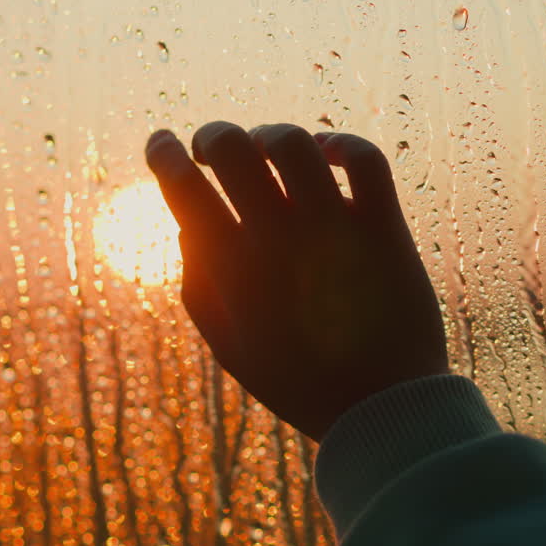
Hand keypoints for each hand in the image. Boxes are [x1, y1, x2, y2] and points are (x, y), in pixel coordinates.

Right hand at [145, 122, 447, 440]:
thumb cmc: (297, 380)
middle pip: (231, 148)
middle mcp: (278, 240)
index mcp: (232, 270)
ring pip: (292, 143)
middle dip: (211, 136)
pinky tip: (325, 154)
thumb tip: (187, 222)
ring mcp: (333, 229)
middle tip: (211, 147)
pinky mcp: (383, 227)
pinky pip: (363, 159)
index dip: (163, 154)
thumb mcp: (229, 344)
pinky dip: (340, 143)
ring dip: (269, 135)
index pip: (182, 188)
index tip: (162, 144)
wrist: (380, 409)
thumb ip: (198, 283)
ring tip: (265, 148)